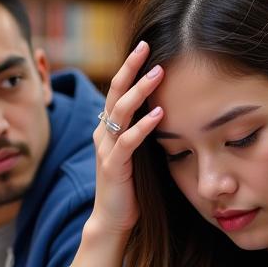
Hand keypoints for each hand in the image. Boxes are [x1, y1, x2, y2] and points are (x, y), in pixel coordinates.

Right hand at [90, 40, 165, 236]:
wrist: (113, 219)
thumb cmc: (130, 186)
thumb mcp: (137, 151)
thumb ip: (142, 129)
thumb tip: (164, 106)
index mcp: (108, 128)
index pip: (116, 90)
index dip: (129, 68)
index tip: (145, 47)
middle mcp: (103, 134)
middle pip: (114, 92)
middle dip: (130, 68)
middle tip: (145, 47)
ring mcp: (106, 149)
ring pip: (119, 112)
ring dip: (139, 91)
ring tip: (157, 73)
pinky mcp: (113, 167)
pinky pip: (128, 141)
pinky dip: (143, 126)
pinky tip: (160, 114)